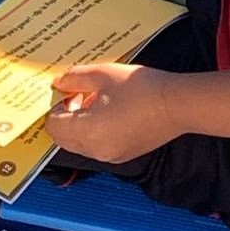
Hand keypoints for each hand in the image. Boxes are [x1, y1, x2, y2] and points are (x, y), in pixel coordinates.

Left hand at [45, 64, 180, 163]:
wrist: (176, 104)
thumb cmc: (141, 88)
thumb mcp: (102, 74)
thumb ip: (75, 78)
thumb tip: (59, 83)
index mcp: (87, 130)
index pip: (53, 126)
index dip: (55, 107)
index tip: (68, 92)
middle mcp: (96, 149)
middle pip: (63, 139)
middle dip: (65, 118)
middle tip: (79, 96)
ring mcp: (110, 155)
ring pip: (80, 144)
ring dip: (80, 126)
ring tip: (98, 102)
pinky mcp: (124, 155)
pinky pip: (98, 147)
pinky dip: (96, 133)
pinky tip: (112, 112)